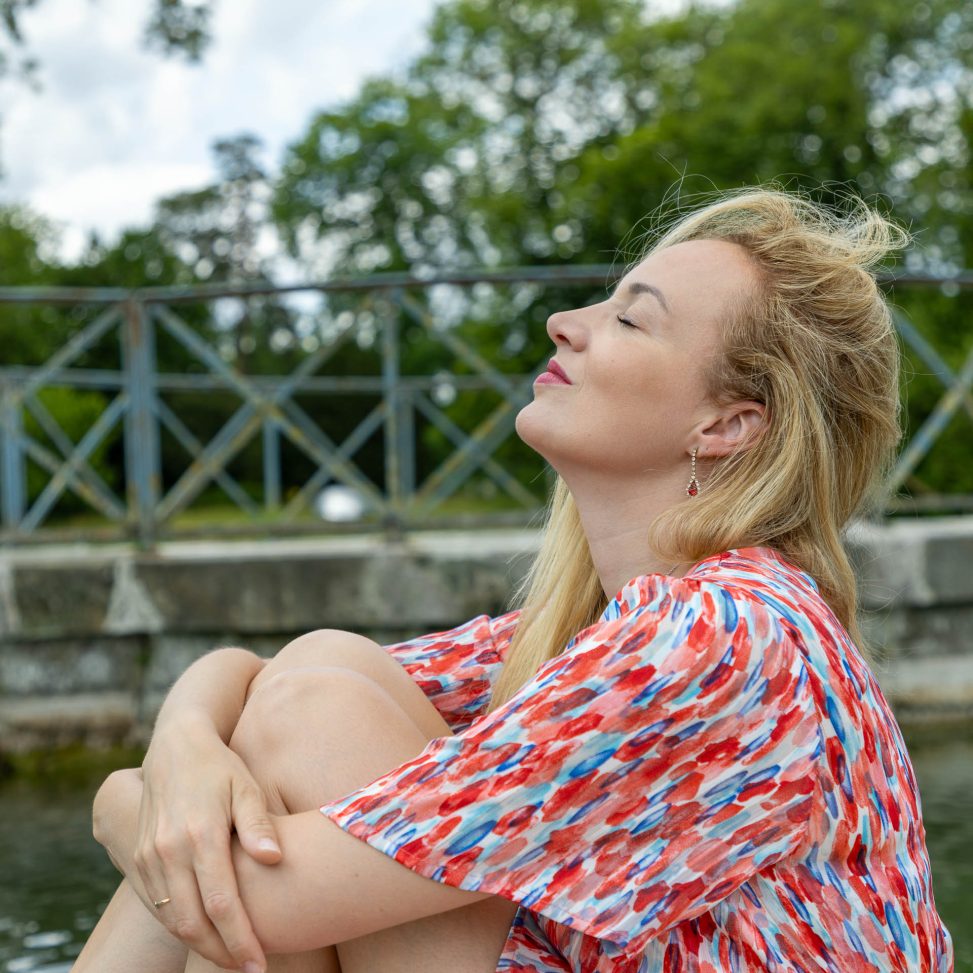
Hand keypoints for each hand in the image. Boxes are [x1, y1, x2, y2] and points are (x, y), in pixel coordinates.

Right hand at [133, 719, 282, 970]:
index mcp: (199, 835)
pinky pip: (157, 905)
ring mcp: (148, 857)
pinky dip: (179, 925)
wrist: (174, 746)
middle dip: (220, 953)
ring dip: (199, 944)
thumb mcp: (246, 786)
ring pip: (171, 918)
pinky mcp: (138, 858)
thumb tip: (273, 859)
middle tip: (248, 969)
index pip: (221, 903)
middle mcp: (168, 851)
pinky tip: (203, 933)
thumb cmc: (220, 767)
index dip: (240, 939)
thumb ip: (258, 824)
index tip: (259, 963)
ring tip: (230, 958)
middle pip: (192, 922)